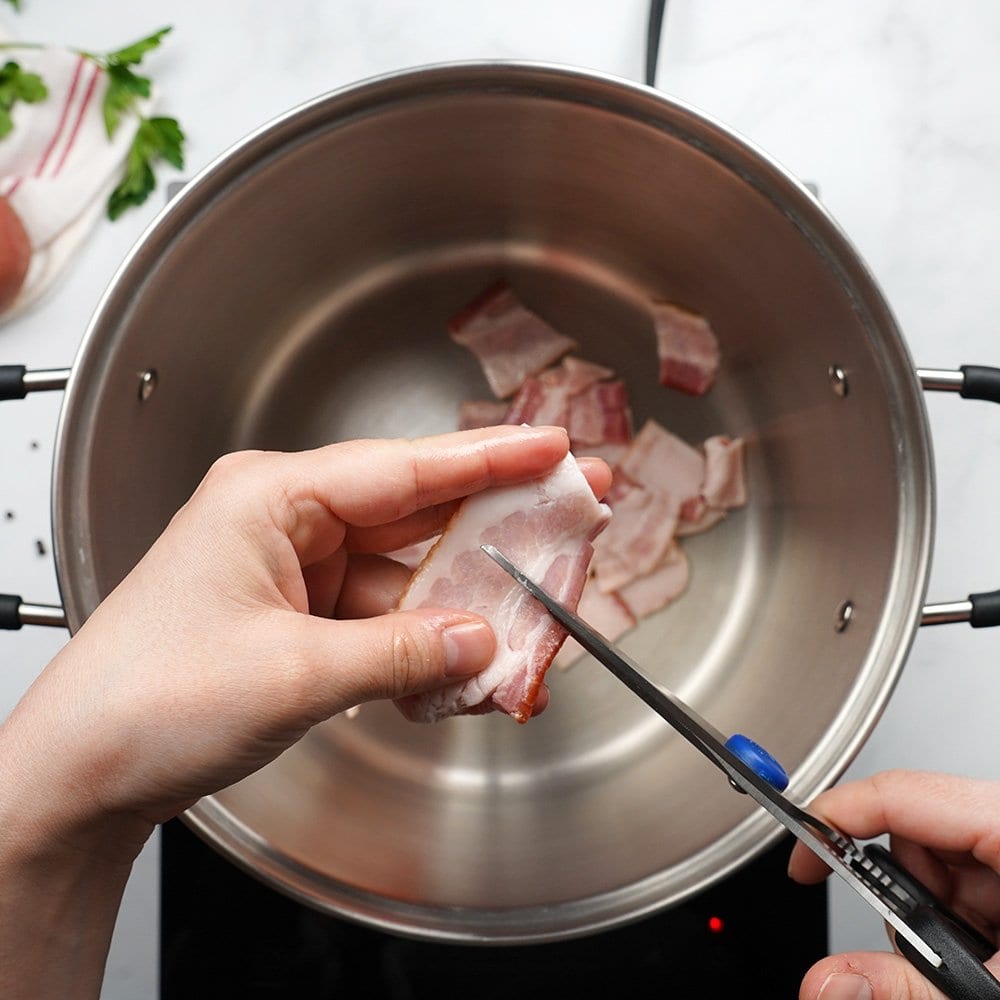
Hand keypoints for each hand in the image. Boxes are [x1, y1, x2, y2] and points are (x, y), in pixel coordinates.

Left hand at [0, 424, 608, 848]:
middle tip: (570, 513)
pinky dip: (426, 642)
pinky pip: (385, 617)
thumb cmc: (147, 700)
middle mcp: (287, 520)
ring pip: (408, 572)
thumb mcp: (292, 674)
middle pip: (417, 511)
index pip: (406, 467)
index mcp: (272, 496)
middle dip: (496, 524)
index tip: (555, 447)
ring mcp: (295, 569)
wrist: (84, 772)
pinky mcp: (300, 615)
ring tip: (529, 620)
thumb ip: (401, 653)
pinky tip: (466, 664)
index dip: (492, 458)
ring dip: (464, 604)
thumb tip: (481, 639)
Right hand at [789, 770, 999, 998]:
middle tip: (919, 951)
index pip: (899, 793)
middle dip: (901, 897)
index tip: (802, 861)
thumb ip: (909, 985)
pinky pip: (965, 885)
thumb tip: (830, 981)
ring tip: (972, 966)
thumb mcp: (998, 991)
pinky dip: (955, 924)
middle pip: (914, 832)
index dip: (835, 821)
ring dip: (932, 918)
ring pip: (936, 863)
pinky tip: (984, 959)